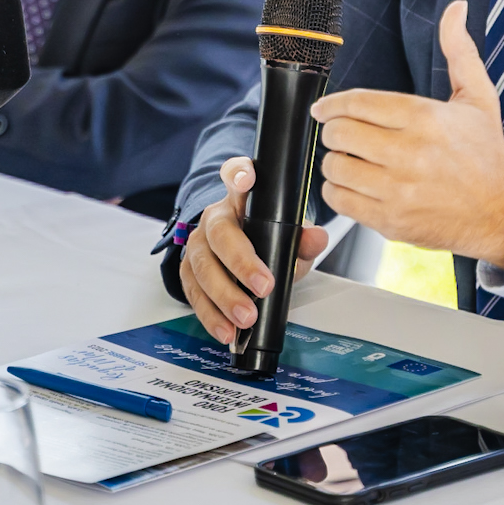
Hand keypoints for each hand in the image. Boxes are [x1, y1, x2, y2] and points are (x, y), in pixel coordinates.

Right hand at [180, 156, 328, 345]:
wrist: (241, 255)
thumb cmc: (266, 240)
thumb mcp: (290, 238)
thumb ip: (304, 239)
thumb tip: (316, 237)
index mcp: (240, 198)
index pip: (235, 174)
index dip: (239, 174)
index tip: (247, 180)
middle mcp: (214, 217)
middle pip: (220, 233)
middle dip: (241, 262)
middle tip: (264, 286)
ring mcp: (197, 244)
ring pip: (203, 266)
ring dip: (225, 295)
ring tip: (247, 318)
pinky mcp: (187, 271)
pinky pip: (194, 293)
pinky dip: (211, 315)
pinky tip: (226, 330)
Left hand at [311, 0, 503, 265]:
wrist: (502, 212)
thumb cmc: (485, 153)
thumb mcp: (477, 98)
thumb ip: (459, 50)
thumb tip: (456, 8)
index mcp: (424, 118)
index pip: (356, 103)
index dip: (332, 104)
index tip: (324, 109)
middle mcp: (409, 154)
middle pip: (339, 134)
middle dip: (335, 131)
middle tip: (344, 134)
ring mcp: (398, 190)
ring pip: (334, 167)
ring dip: (336, 161)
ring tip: (351, 159)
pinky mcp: (390, 221)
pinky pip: (338, 200)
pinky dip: (338, 190)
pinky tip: (356, 184)